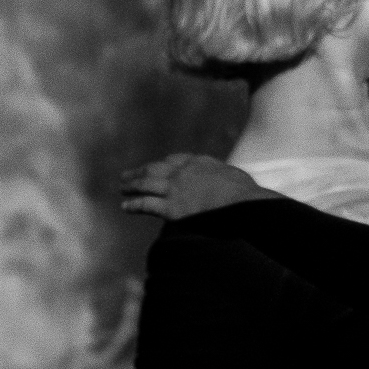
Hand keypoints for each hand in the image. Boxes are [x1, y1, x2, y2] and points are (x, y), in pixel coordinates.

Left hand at [119, 153, 273, 220]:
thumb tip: (227, 183)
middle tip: (128, 174)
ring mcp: (176, 189)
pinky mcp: (171, 208)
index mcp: (200, 162)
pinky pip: (147, 204)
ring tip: (122, 187)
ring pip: (147, 183)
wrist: (243, 204)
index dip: (164, 164)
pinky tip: (125, 206)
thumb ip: (223, 176)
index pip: (176, 160)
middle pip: (156, 169)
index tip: (158, 166)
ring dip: (132, 184)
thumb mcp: (235, 176)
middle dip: (141, 171)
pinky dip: (134, 204)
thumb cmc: (246, 194)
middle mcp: (183, 172)